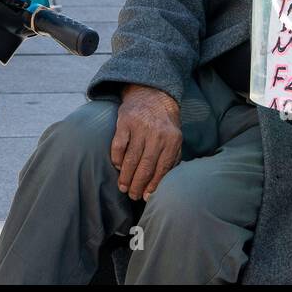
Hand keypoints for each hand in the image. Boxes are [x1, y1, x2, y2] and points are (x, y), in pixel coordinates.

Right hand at [111, 84, 182, 200]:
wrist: (152, 95)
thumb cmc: (164, 124)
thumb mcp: (174, 138)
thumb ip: (171, 159)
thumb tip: (159, 185)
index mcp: (172, 139)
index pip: (162, 168)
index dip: (153, 185)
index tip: (146, 196)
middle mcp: (157, 134)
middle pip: (145, 166)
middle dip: (137, 185)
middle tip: (132, 195)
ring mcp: (140, 127)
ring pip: (131, 159)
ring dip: (125, 177)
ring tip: (123, 187)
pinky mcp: (125, 122)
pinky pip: (118, 146)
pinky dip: (117, 159)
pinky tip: (118, 167)